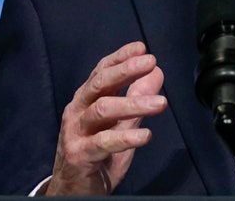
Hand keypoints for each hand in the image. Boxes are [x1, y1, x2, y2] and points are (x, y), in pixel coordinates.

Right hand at [45, 41, 166, 194]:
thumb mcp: (121, 124)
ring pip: (103, 110)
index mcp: (86, 99)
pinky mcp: (78, 154)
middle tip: (150, 62)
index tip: (142, 48)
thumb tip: (157, 72)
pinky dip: (126, 137)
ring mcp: (75, 132)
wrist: (74, 189)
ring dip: (133, 104)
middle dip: (125, 70)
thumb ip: (136, 99)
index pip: (102, 71)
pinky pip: (104, 142)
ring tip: (160, 103)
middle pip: (100, 83)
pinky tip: (146, 135)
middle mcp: (77, 111)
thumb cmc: (97, 154)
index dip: (121, 57)